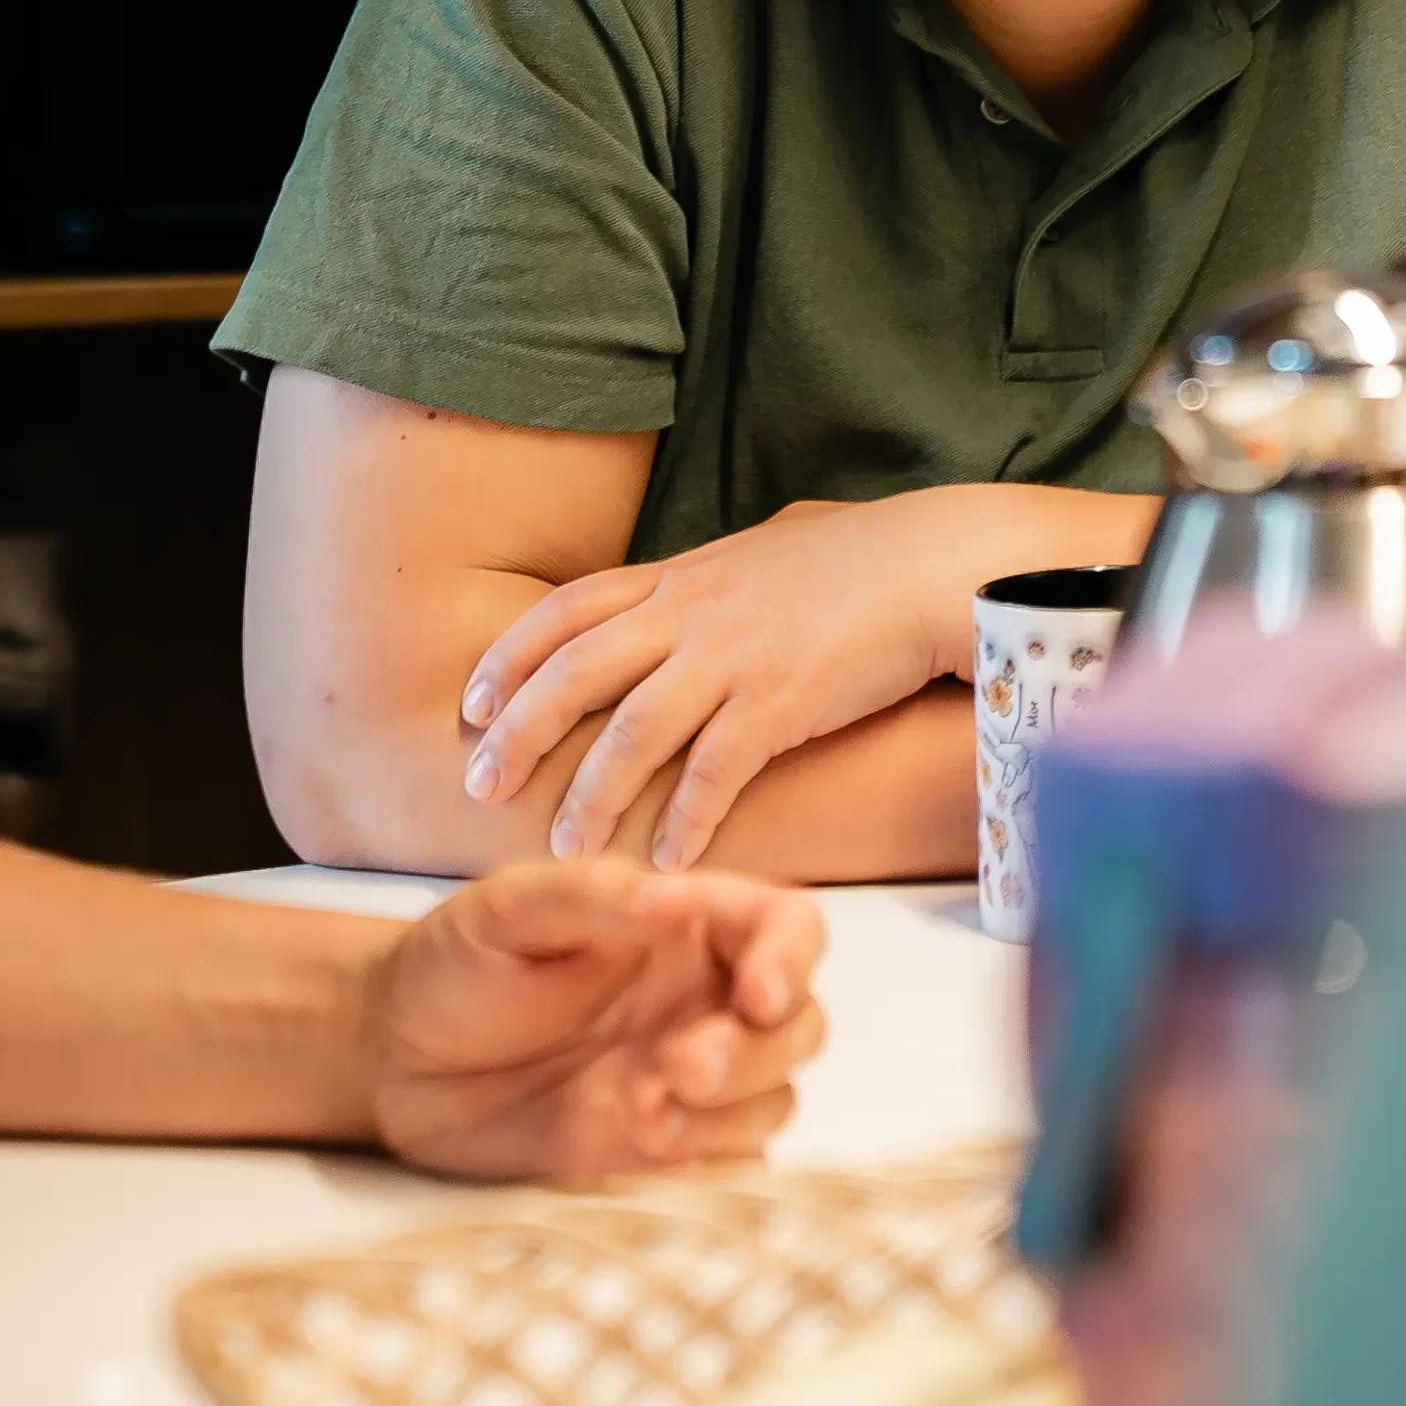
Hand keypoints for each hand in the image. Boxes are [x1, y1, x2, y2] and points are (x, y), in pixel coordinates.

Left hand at [360, 858, 824, 1177]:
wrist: (394, 1061)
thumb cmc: (457, 964)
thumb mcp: (510, 908)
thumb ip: (593, 895)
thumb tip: (675, 899)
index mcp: (691, 924)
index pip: (788, 930)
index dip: (792, 961)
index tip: (758, 996)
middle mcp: (705, 1000)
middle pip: (798, 1026)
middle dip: (754, 1053)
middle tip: (675, 1069)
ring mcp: (689, 1081)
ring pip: (773, 1100)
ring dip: (725, 1112)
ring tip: (635, 1110)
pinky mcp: (661, 1150)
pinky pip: (728, 1166)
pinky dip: (705, 1163)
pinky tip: (639, 1146)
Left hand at [459, 485, 1155, 870]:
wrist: (934, 562)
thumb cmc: (863, 555)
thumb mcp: (769, 546)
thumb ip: (721, 572)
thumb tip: (710, 574)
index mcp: (682, 574)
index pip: (568, 610)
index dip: (510, 656)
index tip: (472, 700)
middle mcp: (692, 612)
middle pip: (575, 673)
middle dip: (517, 732)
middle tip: (479, 784)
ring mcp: (733, 656)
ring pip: (631, 732)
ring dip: (590, 795)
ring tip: (565, 846)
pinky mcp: (782, 702)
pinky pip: (714, 771)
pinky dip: (686, 820)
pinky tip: (671, 859)